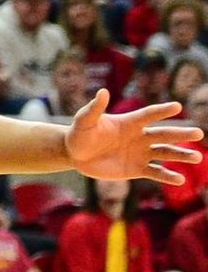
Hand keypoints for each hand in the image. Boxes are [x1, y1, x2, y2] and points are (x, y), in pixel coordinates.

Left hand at [67, 90, 204, 184]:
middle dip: (181, 134)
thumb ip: (94, 108)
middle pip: (163, 134)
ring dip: (181, 155)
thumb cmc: (80, 133)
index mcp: (129, 122)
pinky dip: (167, 176)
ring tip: (197, 158)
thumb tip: (102, 92)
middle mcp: (139, 137)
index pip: (148, 115)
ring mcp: (140, 153)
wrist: (76, 154)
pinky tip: (180, 179)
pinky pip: (155, 172)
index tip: (177, 106)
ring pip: (165, 153)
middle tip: (199, 133)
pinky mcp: (136, 169)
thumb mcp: (85, 121)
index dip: (161, 111)